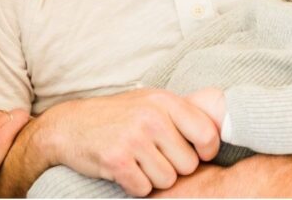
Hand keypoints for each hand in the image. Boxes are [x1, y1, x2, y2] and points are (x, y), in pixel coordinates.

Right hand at [40, 88, 219, 196]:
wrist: (69, 126)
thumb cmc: (117, 116)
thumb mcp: (150, 102)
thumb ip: (181, 113)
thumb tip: (222, 127)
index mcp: (164, 101)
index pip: (208, 134)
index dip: (205, 151)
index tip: (193, 153)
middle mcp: (151, 117)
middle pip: (188, 164)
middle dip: (173, 167)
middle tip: (152, 156)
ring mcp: (133, 138)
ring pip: (167, 180)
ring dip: (153, 178)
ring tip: (137, 161)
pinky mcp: (117, 160)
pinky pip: (143, 189)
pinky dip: (135, 186)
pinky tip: (124, 170)